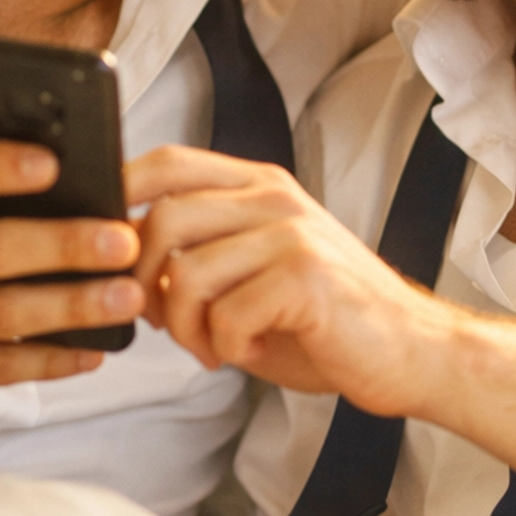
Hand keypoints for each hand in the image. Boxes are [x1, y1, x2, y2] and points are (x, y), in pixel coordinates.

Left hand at [126, 144, 452, 418]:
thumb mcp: (257, 271)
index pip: (168, 163)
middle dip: (144, 283)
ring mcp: (293, 234)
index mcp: (260, 187)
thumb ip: (199, 254)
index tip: (105, 243)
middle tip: (167, 322)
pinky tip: (247, 352)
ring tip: (211, 346)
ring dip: (183, 326)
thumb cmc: (328, 320)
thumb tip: (124, 262)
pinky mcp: (306, 278)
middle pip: (162, 218)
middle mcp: (275, 198)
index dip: (121, 193)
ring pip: (185, 272)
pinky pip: (224, 314)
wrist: (410, 352)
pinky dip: (223, 346)